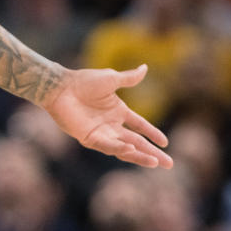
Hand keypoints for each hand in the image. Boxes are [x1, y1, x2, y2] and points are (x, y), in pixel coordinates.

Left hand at [42, 65, 172, 168]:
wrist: (60, 88)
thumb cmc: (83, 81)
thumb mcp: (110, 78)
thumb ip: (129, 78)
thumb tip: (145, 67)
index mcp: (118, 110)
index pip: (140, 126)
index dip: (152, 134)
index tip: (165, 143)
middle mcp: (111, 124)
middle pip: (136, 142)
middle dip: (152, 153)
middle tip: (169, 164)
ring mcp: (101, 133)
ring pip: (124, 148)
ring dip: (139, 156)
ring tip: (155, 162)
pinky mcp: (89, 138)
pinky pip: (107, 146)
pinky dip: (119, 149)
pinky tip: (131, 150)